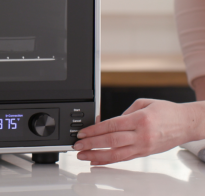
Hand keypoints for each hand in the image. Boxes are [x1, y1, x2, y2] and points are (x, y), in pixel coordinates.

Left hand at [73, 98, 199, 164]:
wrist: (187, 124)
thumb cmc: (166, 111)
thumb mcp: (144, 103)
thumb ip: (125, 112)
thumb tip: (109, 122)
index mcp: (140, 119)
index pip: (112, 126)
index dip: (95, 130)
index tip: (83, 133)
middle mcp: (142, 135)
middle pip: (111, 141)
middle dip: (91, 144)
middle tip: (77, 145)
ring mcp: (143, 146)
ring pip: (116, 154)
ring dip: (97, 156)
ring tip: (83, 156)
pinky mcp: (144, 153)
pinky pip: (124, 158)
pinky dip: (109, 161)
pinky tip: (97, 161)